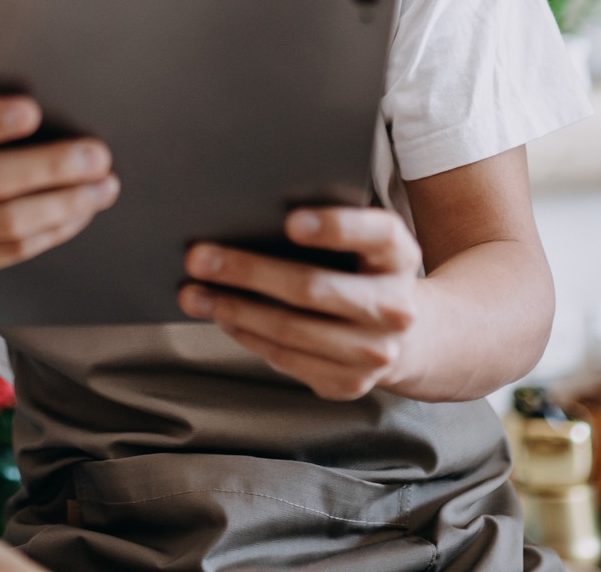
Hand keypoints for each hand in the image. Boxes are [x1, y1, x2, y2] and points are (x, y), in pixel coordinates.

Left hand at [178, 207, 424, 401]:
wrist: (406, 335)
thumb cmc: (362, 271)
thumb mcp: (362, 242)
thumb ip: (324, 227)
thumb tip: (244, 218)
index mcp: (399, 255)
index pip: (376, 234)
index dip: (335, 227)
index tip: (290, 222)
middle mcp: (396, 306)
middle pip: (313, 287)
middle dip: (248, 271)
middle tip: (198, 257)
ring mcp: (376, 352)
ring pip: (291, 329)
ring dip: (233, 309)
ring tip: (193, 293)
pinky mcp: (350, 383)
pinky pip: (286, 358)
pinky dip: (248, 335)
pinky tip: (223, 316)